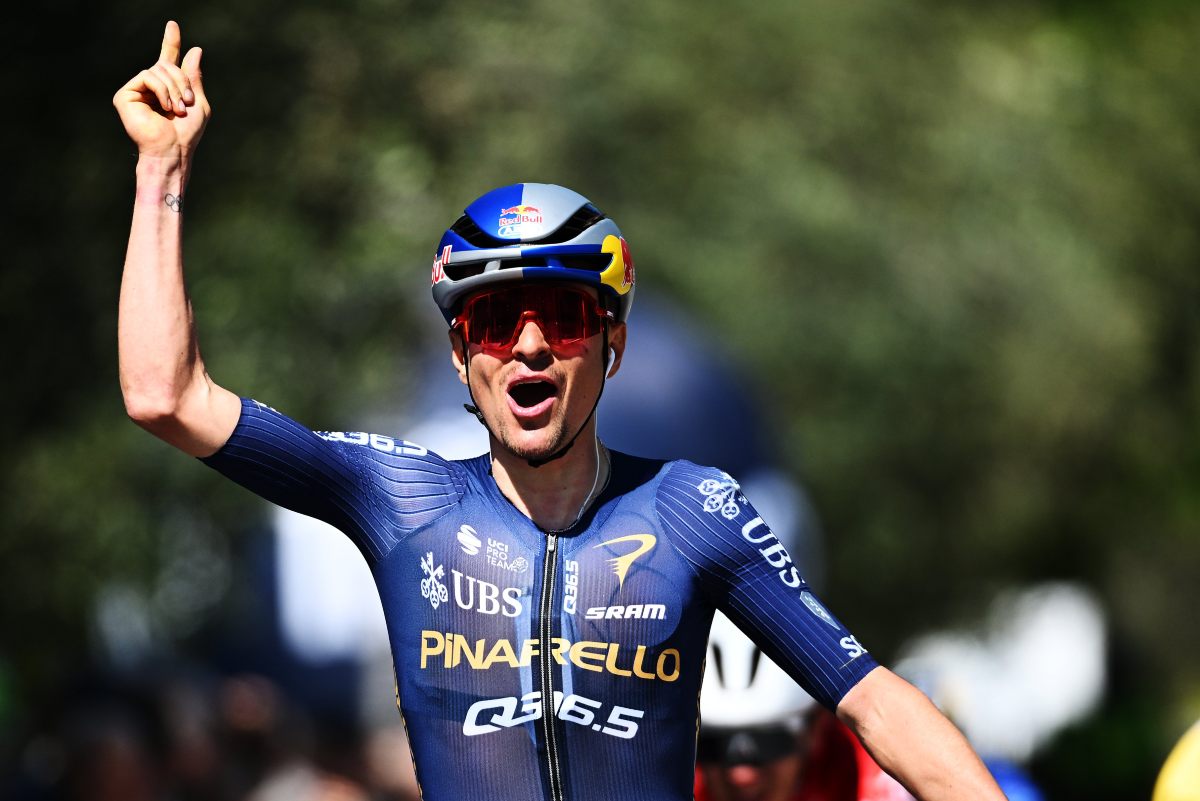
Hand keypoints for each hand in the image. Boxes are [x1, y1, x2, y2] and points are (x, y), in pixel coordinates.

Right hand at [113, 21, 209, 158]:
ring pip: (157, 69)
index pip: (168, 60)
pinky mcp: (125, 95)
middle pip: (166, 64)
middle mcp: (150, 87)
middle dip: (182, 81)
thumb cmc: (186, 133)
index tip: (173, 25)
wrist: (172, 150)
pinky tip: (165, 106)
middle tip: (187, 103)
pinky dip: (161, 90)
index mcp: (167, 88)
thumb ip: (194, 77)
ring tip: (178, 109)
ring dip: (174, 88)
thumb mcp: (198, 103)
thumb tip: (195, 50)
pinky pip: (147, 76)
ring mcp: (136, 90)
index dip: (171, 42)